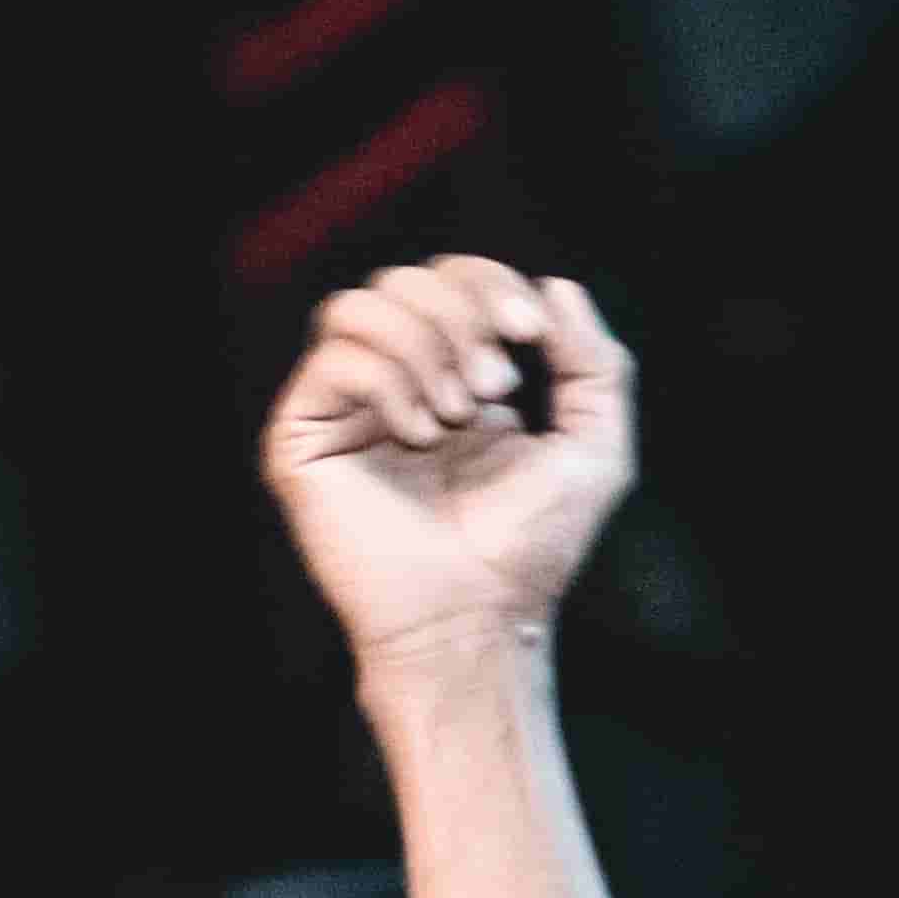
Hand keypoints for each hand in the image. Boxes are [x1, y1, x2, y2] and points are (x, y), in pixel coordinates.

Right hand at [263, 258, 642, 671]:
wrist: (477, 618)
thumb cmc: (530, 547)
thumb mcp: (595, 447)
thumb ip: (594, 363)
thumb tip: (555, 288)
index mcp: (457, 376)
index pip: (453, 280)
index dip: (490, 285)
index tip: (530, 333)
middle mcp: (396, 383)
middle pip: (404, 279)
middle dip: (460, 315)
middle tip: (494, 383)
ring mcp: (346, 409)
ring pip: (356, 306)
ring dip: (422, 344)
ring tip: (457, 413)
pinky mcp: (303, 438)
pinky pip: (332, 361)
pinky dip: (387, 382)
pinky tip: (419, 435)